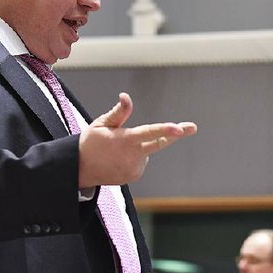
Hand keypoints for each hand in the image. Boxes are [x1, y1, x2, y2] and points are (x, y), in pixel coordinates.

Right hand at [78, 92, 196, 186]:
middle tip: (192, 127)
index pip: (149, 133)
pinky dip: (134, 157)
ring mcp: (134, 168)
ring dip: (138, 147)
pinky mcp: (134, 175)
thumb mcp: (101, 124)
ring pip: (146, 151)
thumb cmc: (91, 142)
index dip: (166, 130)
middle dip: (176, 134)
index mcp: (125, 140)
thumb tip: (126, 96)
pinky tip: (118, 159)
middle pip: (160, 143)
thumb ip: (118, 113)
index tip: (180, 128)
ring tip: (116, 150)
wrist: (80, 169)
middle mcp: (132, 155)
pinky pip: (141, 161)